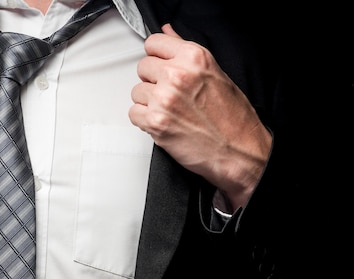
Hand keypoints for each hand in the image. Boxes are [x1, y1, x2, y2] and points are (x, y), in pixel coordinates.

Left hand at [129, 24, 271, 209]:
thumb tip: (167, 33)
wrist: (239, 151)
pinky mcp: (155, 121)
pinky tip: (163, 122)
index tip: (161, 65)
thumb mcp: (215, 74)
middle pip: (142, 67)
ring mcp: (163, 98)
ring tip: (170, 111)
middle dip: (153, 80)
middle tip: (170, 94)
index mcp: (194, 58)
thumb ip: (185, 53)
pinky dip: (144, 120)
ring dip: (148, 102)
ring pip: (136, 92)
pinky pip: (133, 113)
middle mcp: (177, 75)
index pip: (153, 43)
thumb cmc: (233, 118)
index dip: (157, 56)